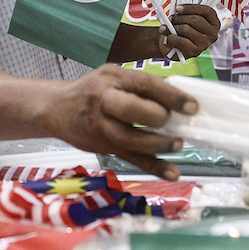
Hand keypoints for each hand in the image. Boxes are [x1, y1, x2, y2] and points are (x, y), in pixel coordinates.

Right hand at [43, 65, 195, 179]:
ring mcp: (102, 126)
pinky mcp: (104, 147)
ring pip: (131, 139)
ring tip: (177, 143)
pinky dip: (154, 167)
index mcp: (112, 78)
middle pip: (131, 110)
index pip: (144, 84)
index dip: (170, 96)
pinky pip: (131, 158)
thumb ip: (142, 85)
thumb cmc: (93, 90)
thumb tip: (180, 94)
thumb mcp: (114, 76)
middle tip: (173, 121)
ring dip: (158, 144)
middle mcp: (104, 100)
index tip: (192, 106)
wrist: (56, 109)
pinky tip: (173, 173)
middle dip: (157, 117)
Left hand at [159, 4, 220, 57]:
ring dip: (173, 27)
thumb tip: (177, 8)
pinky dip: (171, 38)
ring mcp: (205, 44)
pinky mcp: (195, 52)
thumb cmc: (182, 28)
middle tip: (171, 18)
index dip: (190, 8)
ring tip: (166, 28)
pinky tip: (167, 37)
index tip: (177, 8)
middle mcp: (212, 33)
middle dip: (179, 17)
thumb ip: (187, 12)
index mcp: (214, 22)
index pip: (206, 11)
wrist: (174, 45)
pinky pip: (181, 42)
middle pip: (195, 20)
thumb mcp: (187, 17)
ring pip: (186, 29)